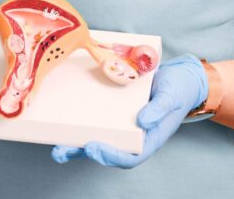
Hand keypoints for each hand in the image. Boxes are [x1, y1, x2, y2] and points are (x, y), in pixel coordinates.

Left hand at [51, 54, 207, 168]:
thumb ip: (159, 109)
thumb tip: (142, 122)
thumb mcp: (172, 96)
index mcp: (148, 140)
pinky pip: (94, 121)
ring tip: (55, 148)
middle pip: (106, 152)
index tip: (93, 147)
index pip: (129, 157)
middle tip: (61, 151)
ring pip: (96, 139)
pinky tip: (61, 123)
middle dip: (83, 154)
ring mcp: (120, 125)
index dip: (110, 156)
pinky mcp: (112, 112)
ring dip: (75, 145)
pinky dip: (78, 124)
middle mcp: (132, 137)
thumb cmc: (177, 89)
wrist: (177, 77)